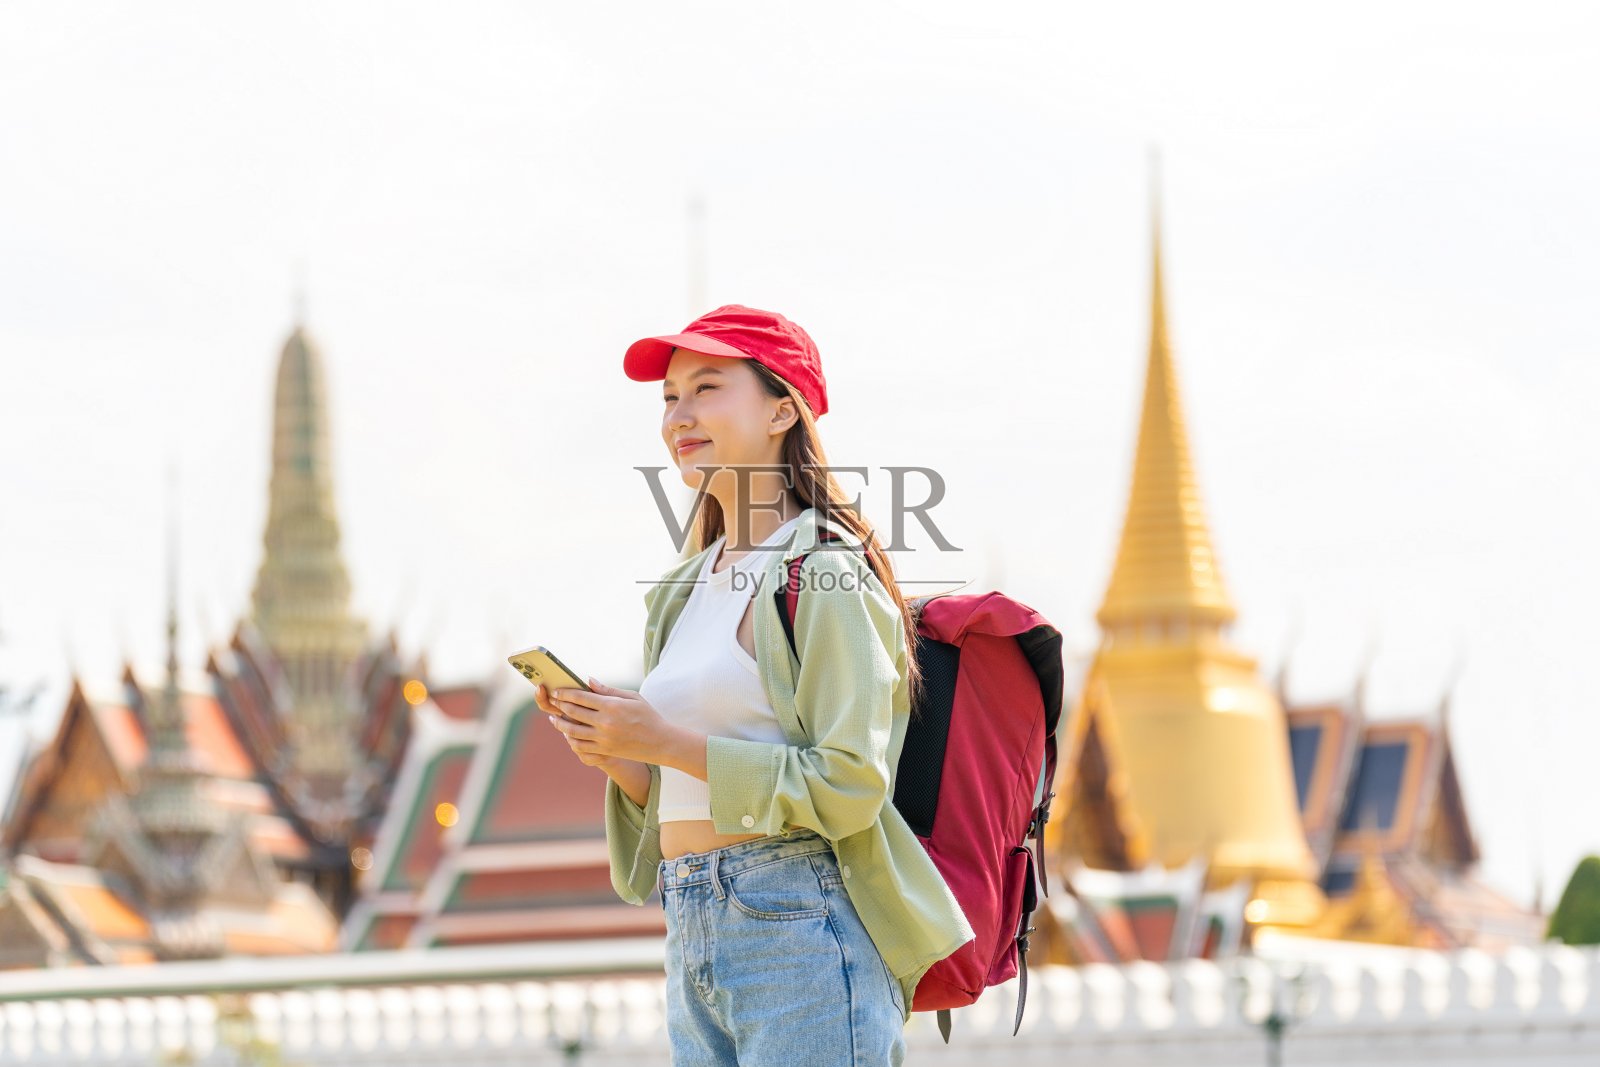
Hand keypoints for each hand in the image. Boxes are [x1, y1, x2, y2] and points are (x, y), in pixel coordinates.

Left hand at [540, 676, 678, 765]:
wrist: (660, 742)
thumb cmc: (648, 716)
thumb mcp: (632, 697)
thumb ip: (608, 689)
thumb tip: (589, 681)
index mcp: (611, 706)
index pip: (581, 697)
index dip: (566, 693)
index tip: (557, 690)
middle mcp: (605, 722)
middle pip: (574, 712)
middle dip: (560, 705)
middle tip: (553, 701)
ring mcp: (603, 738)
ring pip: (573, 731)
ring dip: (560, 724)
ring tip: (554, 719)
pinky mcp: (604, 750)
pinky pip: (580, 746)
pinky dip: (570, 740)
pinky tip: (567, 735)